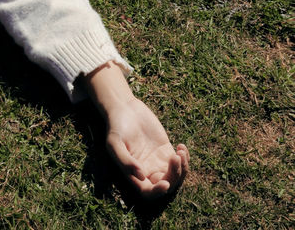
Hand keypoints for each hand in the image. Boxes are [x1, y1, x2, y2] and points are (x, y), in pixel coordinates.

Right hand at [83, 61, 188, 198]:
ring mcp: (158, 161)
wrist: (124, 108)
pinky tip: (181, 146)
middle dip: (175, 176)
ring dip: (183, 168)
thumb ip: (125, 161)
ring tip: (181, 152)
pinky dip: (185, 158)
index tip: (165, 183)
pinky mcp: (166, 150)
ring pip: (176, 175)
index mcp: (134, 174)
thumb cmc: (116, 126)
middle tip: (175, 157)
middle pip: (166, 184)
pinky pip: (180, 162)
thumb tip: (141, 176)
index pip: (148, 192)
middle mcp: (147, 171)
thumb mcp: (114, 143)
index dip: (157, 192)